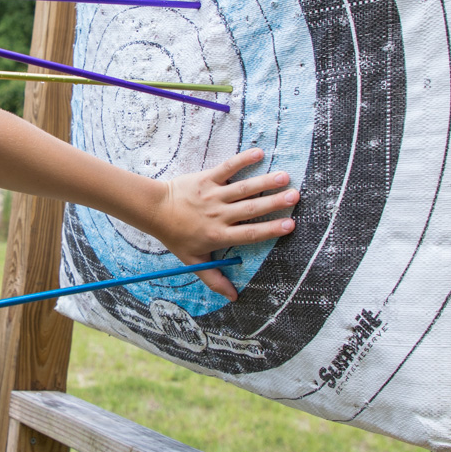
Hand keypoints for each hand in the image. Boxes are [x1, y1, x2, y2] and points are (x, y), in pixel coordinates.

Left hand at [152, 148, 299, 300]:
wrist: (156, 210)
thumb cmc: (176, 236)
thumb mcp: (194, 261)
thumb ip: (215, 279)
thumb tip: (234, 298)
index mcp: (218, 235)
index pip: (250, 233)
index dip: (271, 229)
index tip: (290, 225)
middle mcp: (218, 215)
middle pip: (251, 209)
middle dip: (274, 202)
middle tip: (295, 196)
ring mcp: (213, 195)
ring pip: (243, 189)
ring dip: (265, 182)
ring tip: (285, 177)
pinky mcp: (207, 178)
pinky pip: (227, 168)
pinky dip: (242, 160)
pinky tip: (259, 153)